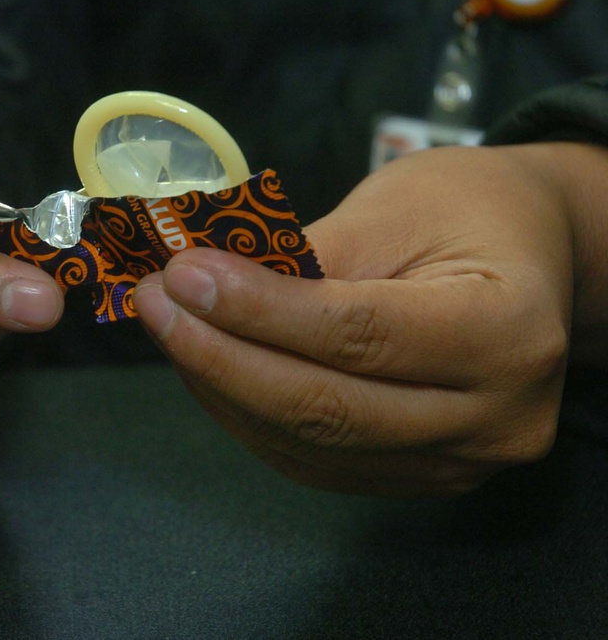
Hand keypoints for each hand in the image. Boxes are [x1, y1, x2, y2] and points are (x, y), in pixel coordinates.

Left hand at [134, 144, 607, 495]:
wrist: (527, 259)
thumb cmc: (467, 210)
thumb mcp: (394, 206)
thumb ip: (305, 257)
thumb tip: (201, 282)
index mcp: (509, 332)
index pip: (360, 335)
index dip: (259, 311)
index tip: (181, 274)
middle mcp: (496, 417)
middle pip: (329, 409)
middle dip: (220, 357)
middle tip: (153, 303)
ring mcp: (458, 461)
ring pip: (311, 444)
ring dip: (222, 387)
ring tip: (169, 326)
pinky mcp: (418, 474)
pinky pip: (313, 459)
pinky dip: (248, 414)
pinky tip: (208, 365)